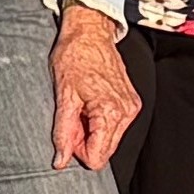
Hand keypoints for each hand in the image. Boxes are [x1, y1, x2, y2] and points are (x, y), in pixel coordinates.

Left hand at [53, 5, 142, 170]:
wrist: (90, 32)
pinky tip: (92, 102)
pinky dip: (101, 121)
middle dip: (86, 141)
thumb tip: (61, 161)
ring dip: (93, 130)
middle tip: (74, 116)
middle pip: (106, 151)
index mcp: (110, 112)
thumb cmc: (75, 57)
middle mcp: (126, 112)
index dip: (78, 150)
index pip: (97, 158)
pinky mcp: (132, 102)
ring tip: (82, 106)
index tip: (69, 131)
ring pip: (110, 139)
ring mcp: (131, 107)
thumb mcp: (63, 96)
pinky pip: (116, 126)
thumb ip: (63, 132)